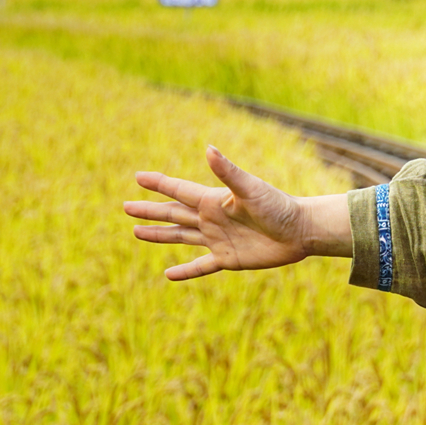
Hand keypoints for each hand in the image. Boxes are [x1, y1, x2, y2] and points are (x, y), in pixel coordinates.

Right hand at [124, 146, 325, 280]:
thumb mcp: (250, 188)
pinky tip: (168, 275)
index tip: (137, 177)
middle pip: (173, 214)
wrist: (299, 231)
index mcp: (213, 200)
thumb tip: (208, 149)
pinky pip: (201, 266)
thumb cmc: (278, 206)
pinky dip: (185, 271)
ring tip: (137, 232)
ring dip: (159, 235)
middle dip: (149, 210)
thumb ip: (227, 172)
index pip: (178, 190)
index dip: (158, 184)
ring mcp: (217, 239)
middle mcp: (211, 219)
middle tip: (126, 206)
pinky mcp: (227, 259)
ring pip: (180, 237)